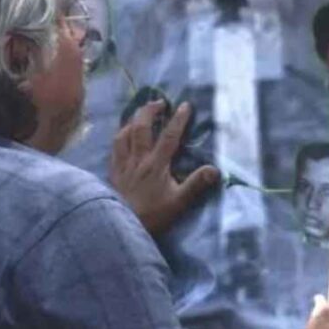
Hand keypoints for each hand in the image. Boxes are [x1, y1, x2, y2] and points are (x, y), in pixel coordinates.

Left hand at [110, 100, 219, 234]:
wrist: (123, 226)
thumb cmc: (154, 215)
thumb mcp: (179, 202)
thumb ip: (196, 184)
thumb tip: (215, 170)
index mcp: (156, 165)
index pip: (169, 136)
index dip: (178, 119)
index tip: (185, 105)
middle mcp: (138, 160)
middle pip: (141, 128)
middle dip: (149, 111)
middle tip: (159, 102)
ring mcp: (123, 165)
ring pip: (124, 135)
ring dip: (132, 121)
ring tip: (139, 115)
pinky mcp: (113, 173)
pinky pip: (114, 149)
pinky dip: (119, 137)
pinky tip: (122, 136)